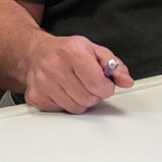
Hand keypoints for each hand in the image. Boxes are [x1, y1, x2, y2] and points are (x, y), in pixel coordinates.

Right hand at [15, 33, 129, 113]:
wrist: (35, 53)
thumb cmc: (66, 51)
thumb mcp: (93, 50)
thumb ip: (114, 65)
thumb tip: (125, 81)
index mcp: (71, 52)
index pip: (97, 83)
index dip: (106, 87)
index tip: (105, 84)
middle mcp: (54, 67)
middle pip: (88, 98)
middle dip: (94, 94)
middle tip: (89, 83)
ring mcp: (43, 83)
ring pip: (76, 108)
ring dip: (81, 101)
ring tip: (75, 86)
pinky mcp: (36, 97)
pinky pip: (62, 111)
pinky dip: (67, 104)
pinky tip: (63, 90)